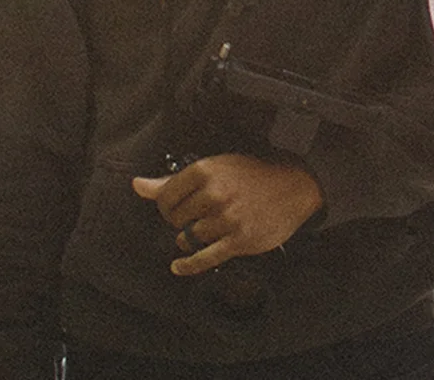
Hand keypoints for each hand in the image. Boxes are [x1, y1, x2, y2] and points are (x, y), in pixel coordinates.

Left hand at [130, 153, 322, 276]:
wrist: (295, 186)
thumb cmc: (253, 175)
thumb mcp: (215, 168)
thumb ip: (173, 180)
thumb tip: (137, 185)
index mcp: (205, 171)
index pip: (165, 198)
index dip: (167, 206)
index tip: (177, 208)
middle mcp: (214, 194)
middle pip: (175, 219)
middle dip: (180, 222)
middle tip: (194, 218)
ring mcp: (227, 218)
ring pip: (188, 238)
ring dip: (190, 239)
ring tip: (203, 231)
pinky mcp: (239, 240)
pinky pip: (204, 259)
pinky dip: (188, 266)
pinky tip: (179, 266)